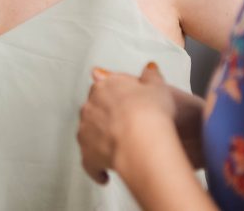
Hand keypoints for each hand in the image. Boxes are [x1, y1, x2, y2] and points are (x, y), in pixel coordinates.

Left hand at [77, 63, 177, 184]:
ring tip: (116, 149)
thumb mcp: (157, 87)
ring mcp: (86, 130)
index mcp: (105, 87)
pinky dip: (96, 169)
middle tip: (121, 126)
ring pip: (88, 134)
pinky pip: (89, 163)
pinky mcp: (87, 154)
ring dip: (99, 140)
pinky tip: (105, 176)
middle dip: (104, 117)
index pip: (103, 87)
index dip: (114, 96)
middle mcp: (90, 106)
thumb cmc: (151, 112)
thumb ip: (151, 76)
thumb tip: (149, 68)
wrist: (142, 139)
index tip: (121, 103)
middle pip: (93, 110)